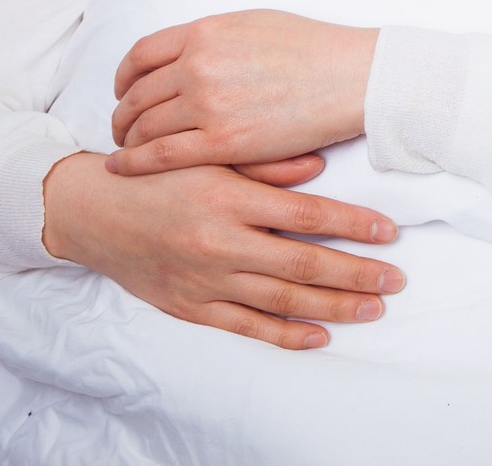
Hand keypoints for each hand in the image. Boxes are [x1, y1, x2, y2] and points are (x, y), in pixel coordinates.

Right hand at [41, 150, 403, 350]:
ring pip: (282, 299)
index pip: (305, 214)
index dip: (352, 224)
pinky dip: (286, 333)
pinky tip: (321, 334)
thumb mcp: (208, 156)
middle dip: (356, 273)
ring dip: (333, 305)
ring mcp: (206, 279)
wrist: (95, 213)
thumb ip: (264, 163)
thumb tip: (319, 165)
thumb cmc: (157, 176)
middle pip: (303, 263)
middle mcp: (220, 243)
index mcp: (228, 198)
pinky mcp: (192, 306)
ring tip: (374, 306)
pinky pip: (247, 326)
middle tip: (396, 279)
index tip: (389, 231)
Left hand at [106, 9, 376, 176]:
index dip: (124, 76)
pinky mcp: (222, 141)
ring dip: (129, 140)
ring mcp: (208, 104)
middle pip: (137, 94)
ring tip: (127, 150)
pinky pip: (161, 154)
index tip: (123, 90)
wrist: (351, 77)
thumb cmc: (312, 48)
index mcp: (204, 32)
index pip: (141, 55)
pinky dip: (134, 162)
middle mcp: (198, 65)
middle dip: (123, 113)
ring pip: (144, 126)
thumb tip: (187, 51)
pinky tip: (123, 167)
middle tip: (121, 127)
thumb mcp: (253, 23)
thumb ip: (212, 37)